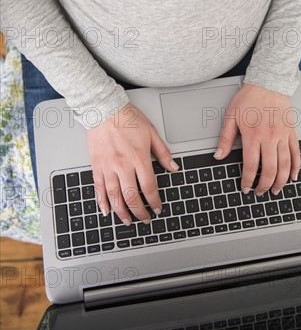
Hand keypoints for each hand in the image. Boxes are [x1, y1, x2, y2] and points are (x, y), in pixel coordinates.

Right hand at [86, 102, 179, 224]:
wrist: (104, 109)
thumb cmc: (127, 118)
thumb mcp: (151, 132)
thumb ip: (163, 152)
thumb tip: (174, 167)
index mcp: (139, 157)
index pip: (149, 186)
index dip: (154, 201)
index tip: (157, 208)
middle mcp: (123, 165)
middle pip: (131, 196)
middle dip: (139, 211)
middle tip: (144, 219)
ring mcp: (108, 167)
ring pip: (114, 196)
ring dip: (121, 212)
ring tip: (127, 220)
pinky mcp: (96, 166)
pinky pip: (98, 188)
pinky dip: (102, 202)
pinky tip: (106, 210)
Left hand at [214, 83, 300, 195]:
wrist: (268, 83)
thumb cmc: (249, 97)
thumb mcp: (231, 116)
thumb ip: (225, 138)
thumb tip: (218, 156)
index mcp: (253, 135)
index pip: (252, 166)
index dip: (248, 181)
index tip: (246, 188)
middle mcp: (270, 138)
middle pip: (270, 170)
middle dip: (264, 185)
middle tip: (260, 192)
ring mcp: (283, 136)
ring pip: (285, 165)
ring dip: (281, 181)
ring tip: (275, 190)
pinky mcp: (291, 133)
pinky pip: (296, 153)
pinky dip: (296, 168)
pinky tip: (293, 177)